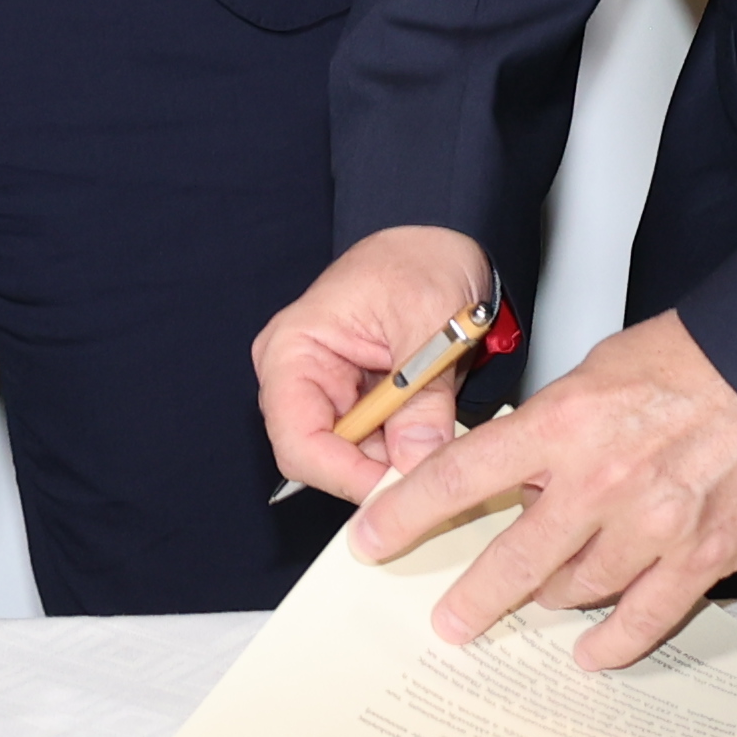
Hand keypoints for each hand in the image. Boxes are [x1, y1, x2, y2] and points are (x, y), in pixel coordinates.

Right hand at [257, 226, 497, 502]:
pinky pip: (376, 449)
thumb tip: (415, 464)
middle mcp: (298, 378)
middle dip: (379, 468)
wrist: (442, 247)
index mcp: (293, 349)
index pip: (298, 441)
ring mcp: (327, 394)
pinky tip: (434, 425)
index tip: (401, 489)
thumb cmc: (421, 262)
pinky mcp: (355, 406)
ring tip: (442, 426)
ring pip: (355, 461)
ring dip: (400, 456)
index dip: (346, 476)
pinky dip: (408, 446)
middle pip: (323, 460)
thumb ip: (423, 398)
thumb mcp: (430, 323)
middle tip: (433, 464)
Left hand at [347, 309, 736, 671]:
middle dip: (473, 596)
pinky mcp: (703, 557)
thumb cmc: (699, 357)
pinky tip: (591, 654)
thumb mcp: (601, 369)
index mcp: (563, 422)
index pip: (460, 475)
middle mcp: (599, 481)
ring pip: (577, 590)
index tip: (373, 538)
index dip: (406, 512)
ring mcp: (652, 526)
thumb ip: (554, 424)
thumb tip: (518, 468)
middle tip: (448, 621)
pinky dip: (613, 643)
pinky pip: (645, 618)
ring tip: (534, 606)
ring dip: (549, 602)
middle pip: (514, 558)